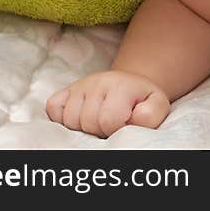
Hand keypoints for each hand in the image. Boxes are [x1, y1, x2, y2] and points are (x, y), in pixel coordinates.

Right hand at [46, 70, 170, 136]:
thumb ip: (151, 114)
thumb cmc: (142, 102)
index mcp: (120, 85)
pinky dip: (63, 119)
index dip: (117, 128)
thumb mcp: (156, 106)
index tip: (125, 123)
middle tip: (112, 123)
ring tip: (99, 120)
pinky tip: (80, 116)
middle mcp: (96, 81)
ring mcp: (78, 85)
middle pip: (88, 121)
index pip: (109, 119)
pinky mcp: (64, 91)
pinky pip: (53, 109)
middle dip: (101, 129)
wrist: (129, 86)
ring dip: (84, 126)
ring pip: (70, 120)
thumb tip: (136, 118)